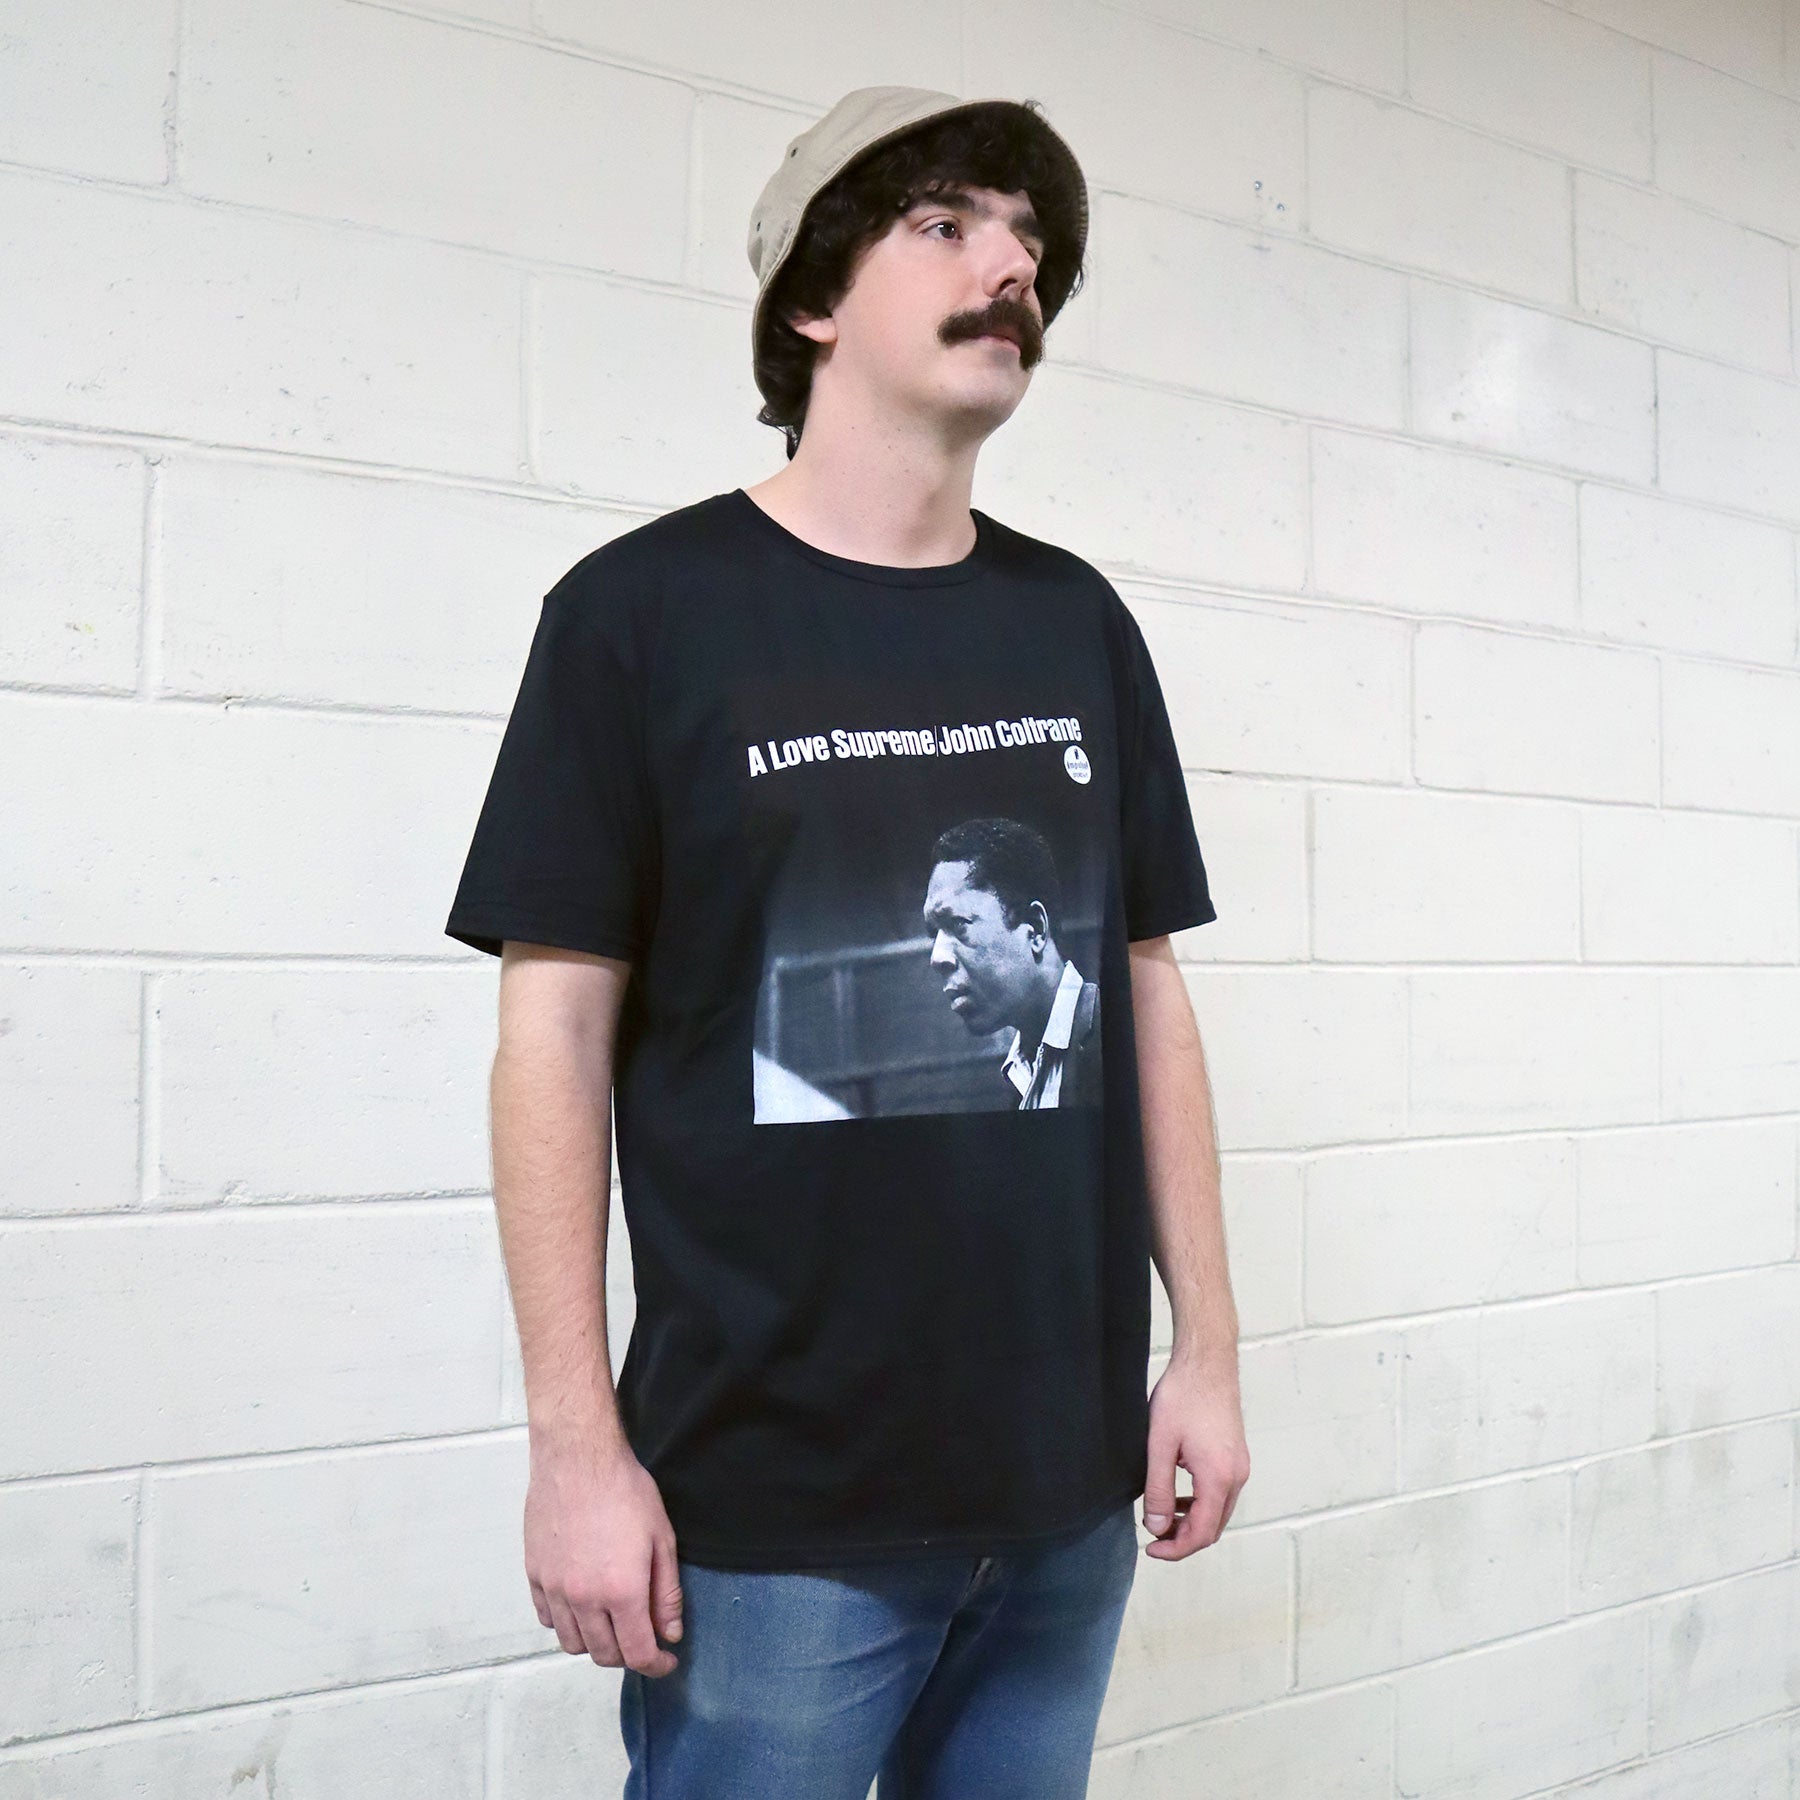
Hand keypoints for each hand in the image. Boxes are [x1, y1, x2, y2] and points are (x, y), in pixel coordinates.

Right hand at [523, 1434, 684, 1674]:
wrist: (578, 1457)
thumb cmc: (625, 1490)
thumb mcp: (662, 1538)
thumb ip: (667, 1592)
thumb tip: (671, 1633)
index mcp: (621, 1591)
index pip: (637, 1653)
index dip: (656, 1665)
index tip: (665, 1661)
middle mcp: (584, 1598)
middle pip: (604, 1654)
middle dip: (628, 1655)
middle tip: (643, 1639)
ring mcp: (555, 1588)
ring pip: (572, 1643)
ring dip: (596, 1643)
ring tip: (612, 1623)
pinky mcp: (535, 1574)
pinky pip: (548, 1618)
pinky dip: (566, 1623)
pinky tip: (582, 1605)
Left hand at [1141, 1350, 1249, 1560]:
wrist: (1206, 1362)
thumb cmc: (1182, 1396)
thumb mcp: (1160, 1444)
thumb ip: (1158, 1489)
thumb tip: (1156, 1527)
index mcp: (1219, 1478)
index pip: (1201, 1533)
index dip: (1175, 1549)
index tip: (1151, 1549)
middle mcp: (1236, 1477)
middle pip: (1214, 1528)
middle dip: (1184, 1539)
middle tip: (1153, 1537)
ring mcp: (1240, 1466)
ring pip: (1219, 1512)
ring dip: (1193, 1522)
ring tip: (1162, 1516)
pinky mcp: (1236, 1456)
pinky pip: (1221, 1493)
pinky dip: (1201, 1504)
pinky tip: (1179, 1494)